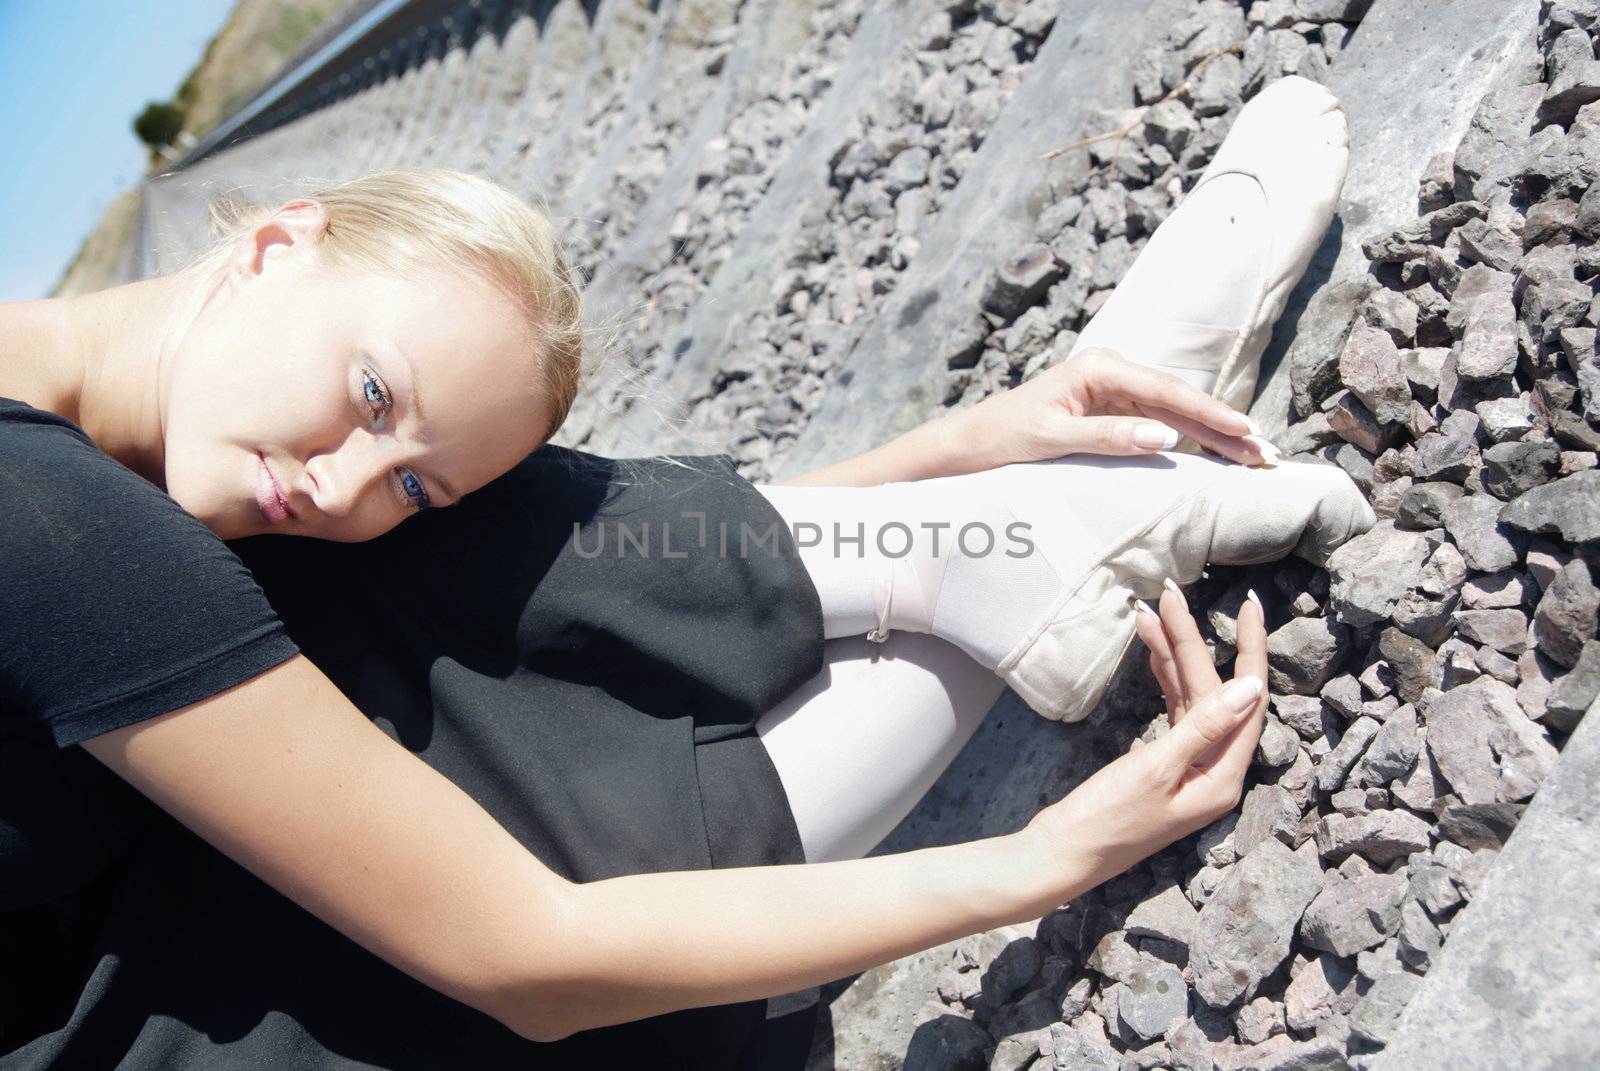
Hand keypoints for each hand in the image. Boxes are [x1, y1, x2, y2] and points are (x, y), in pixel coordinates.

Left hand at [951, 348, 1278, 469]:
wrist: (971, 444)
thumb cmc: (1003, 437)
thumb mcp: (1052, 439)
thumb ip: (1107, 436)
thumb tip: (1164, 435)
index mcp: (1099, 368)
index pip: (1167, 393)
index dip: (1211, 414)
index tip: (1246, 432)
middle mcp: (1112, 372)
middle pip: (1181, 401)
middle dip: (1225, 428)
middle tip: (1267, 455)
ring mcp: (1114, 391)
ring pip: (1177, 414)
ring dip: (1216, 436)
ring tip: (1256, 458)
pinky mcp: (1113, 411)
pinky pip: (1161, 424)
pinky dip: (1192, 440)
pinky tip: (1220, 454)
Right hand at [1024, 585, 1268, 885]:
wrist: (1060, 854)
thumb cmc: (1105, 820)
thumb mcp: (1156, 770)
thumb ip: (1203, 726)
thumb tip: (1251, 686)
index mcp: (1223, 777)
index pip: (1248, 700)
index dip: (1249, 650)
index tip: (1247, 606)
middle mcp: (1213, 771)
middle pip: (1214, 692)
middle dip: (1193, 642)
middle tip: (1171, 595)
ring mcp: (1188, 768)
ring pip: (1190, 697)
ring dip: (1173, 655)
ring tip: (1151, 613)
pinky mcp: (1162, 765)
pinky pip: (1173, 711)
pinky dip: (1162, 679)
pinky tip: (1152, 650)